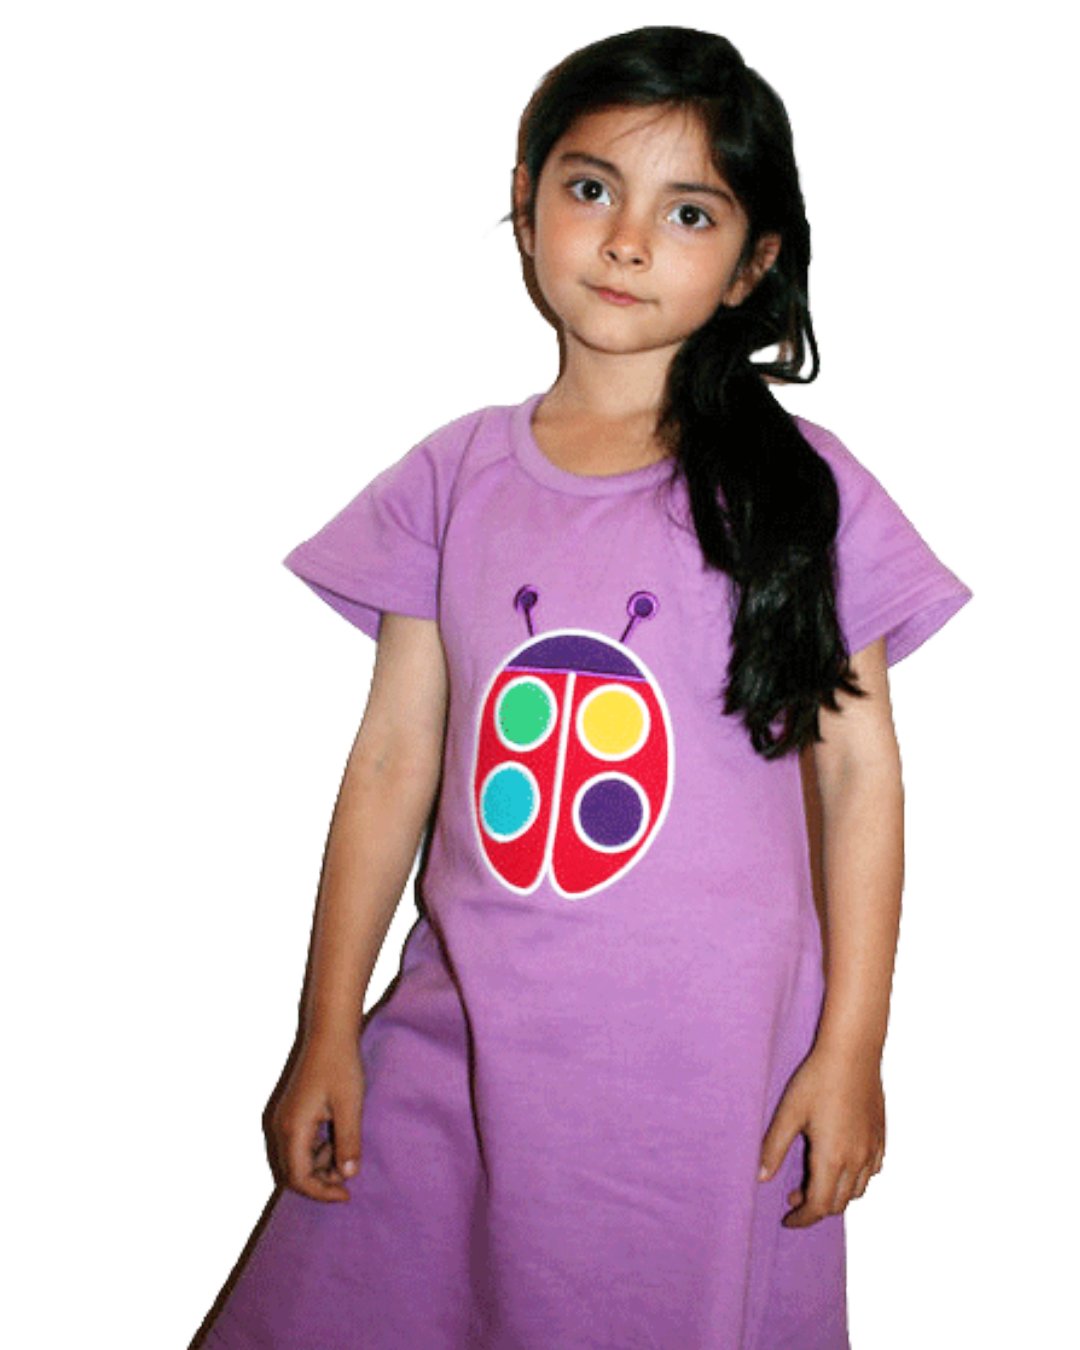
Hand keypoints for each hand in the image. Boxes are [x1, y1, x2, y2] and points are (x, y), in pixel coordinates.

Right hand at [269, 1032, 365, 1202]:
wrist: (330, 1032)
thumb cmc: (340, 1065)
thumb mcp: (350, 1106)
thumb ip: (348, 1142)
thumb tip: (347, 1175)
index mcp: (293, 1127)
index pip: (299, 1177)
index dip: (322, 1192)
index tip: (347, 1194)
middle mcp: (281, 1125)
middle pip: (292, 1172)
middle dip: (319, 1182)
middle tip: (347, 1179)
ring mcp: (284, 1118)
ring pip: (295, 1159)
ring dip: (319, 1165)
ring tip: (346, 1152)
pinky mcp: (291, 1111)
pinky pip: (298, 1143)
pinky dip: (316, 1150)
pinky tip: (337, 1139)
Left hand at [758, 1043, 884, 1227]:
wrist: (852, 1052)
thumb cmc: (817, 1080)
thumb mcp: (788, 1113)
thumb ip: (773, 1148)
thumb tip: (759, 1177)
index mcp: (832, 1158)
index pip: (819, 1206)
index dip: (802, 1219)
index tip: (787, 1219)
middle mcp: (857, 1160)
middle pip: (839, 1203)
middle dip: (815, 1207)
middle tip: (793, 1196)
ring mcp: (872, 1149)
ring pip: (858, 1191)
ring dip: (836, 1195)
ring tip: (815, 1180)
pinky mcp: (881, 1137)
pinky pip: (872, 1172)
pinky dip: (856, 1180)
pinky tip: (841, 1164)